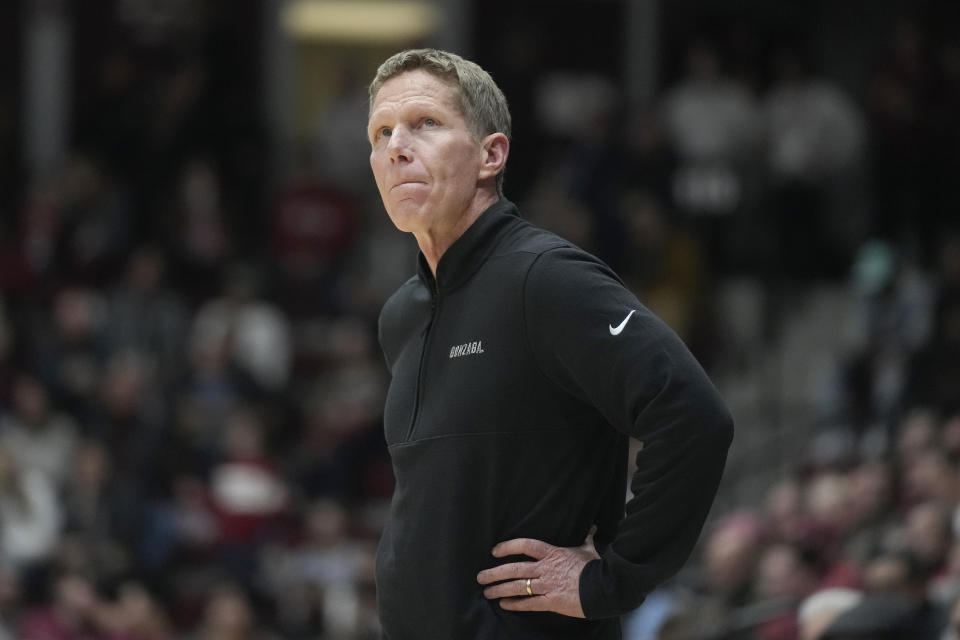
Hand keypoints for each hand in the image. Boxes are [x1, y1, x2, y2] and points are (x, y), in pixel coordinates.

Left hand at [476, 527, 599, 617]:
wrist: (605, 588)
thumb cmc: (595, 567)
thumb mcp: (588, 550)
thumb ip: (586, 538)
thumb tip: (592, 527)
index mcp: (552, 553)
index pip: (525, 545)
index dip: (508, 547)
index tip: (495, 551)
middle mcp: (545, 569)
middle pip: (514, 568)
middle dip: (495, 573)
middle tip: (481, 576)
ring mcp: (547, 585)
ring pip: (517, 587)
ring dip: (499, 589)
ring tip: (487, 592)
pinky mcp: (551, 602)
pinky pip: (528, 603)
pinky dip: (515, 604)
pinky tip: (504, 605)